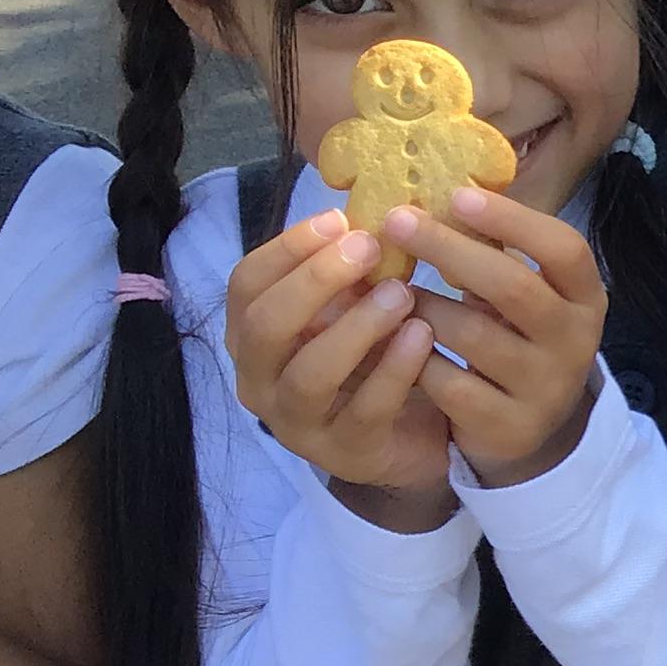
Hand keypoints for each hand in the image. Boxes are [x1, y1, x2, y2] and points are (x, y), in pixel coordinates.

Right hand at [227, 210, 453, 519]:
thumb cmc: (375, 360)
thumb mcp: (354, 310)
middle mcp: (260, 382)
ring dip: (355, 327)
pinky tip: (421, 336)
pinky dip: (393, 369)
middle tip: (368, 248)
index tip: (338, 218)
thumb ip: (348, 273)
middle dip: (314, 282)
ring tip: (401, 294)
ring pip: (309, 374)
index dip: (286, 249)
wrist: (418, 437)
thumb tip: (368, 212)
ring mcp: (298, 425)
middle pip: (264, 327)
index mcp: (252, 338)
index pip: (245, 285)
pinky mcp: (346, 453)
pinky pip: (365, 410)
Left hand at [395, 188, 612, 489]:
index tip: (459, 195)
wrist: (524, 427)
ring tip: (387, 289)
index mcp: (584, 298)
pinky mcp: (510, 427)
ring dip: (421, 305)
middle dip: (450, 250)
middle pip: (515, 288)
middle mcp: (575, 342)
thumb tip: (437, 179)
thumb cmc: (513, 336)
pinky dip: (415, 360)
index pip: (565, 251)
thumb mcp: (519, 291)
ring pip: (474, 336)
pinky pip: (452, 385)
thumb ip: (494, 247)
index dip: (514, 221)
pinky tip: (394, 343)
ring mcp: (546, 389)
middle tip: (397, 220)